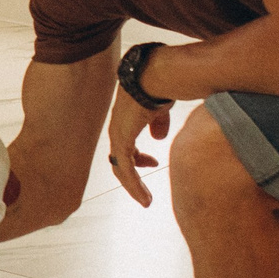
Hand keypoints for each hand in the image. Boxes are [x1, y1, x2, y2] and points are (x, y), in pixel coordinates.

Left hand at [106, 88, 170, 206]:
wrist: (155, 77)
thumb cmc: (159, 88)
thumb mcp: (160, 111)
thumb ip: (158, 124)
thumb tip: (159, 137)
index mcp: (126, 122)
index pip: (126, 146)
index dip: (138, 158)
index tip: (152, 163)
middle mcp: (118, 130)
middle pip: (121, 160)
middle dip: (133, 176)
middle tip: (144, 192)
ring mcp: (118, 136)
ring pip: (121, 169)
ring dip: (133, 187)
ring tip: (145, 201)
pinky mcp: (122, 141)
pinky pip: (125, 170)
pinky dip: (133, 186)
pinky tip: (144, 197)